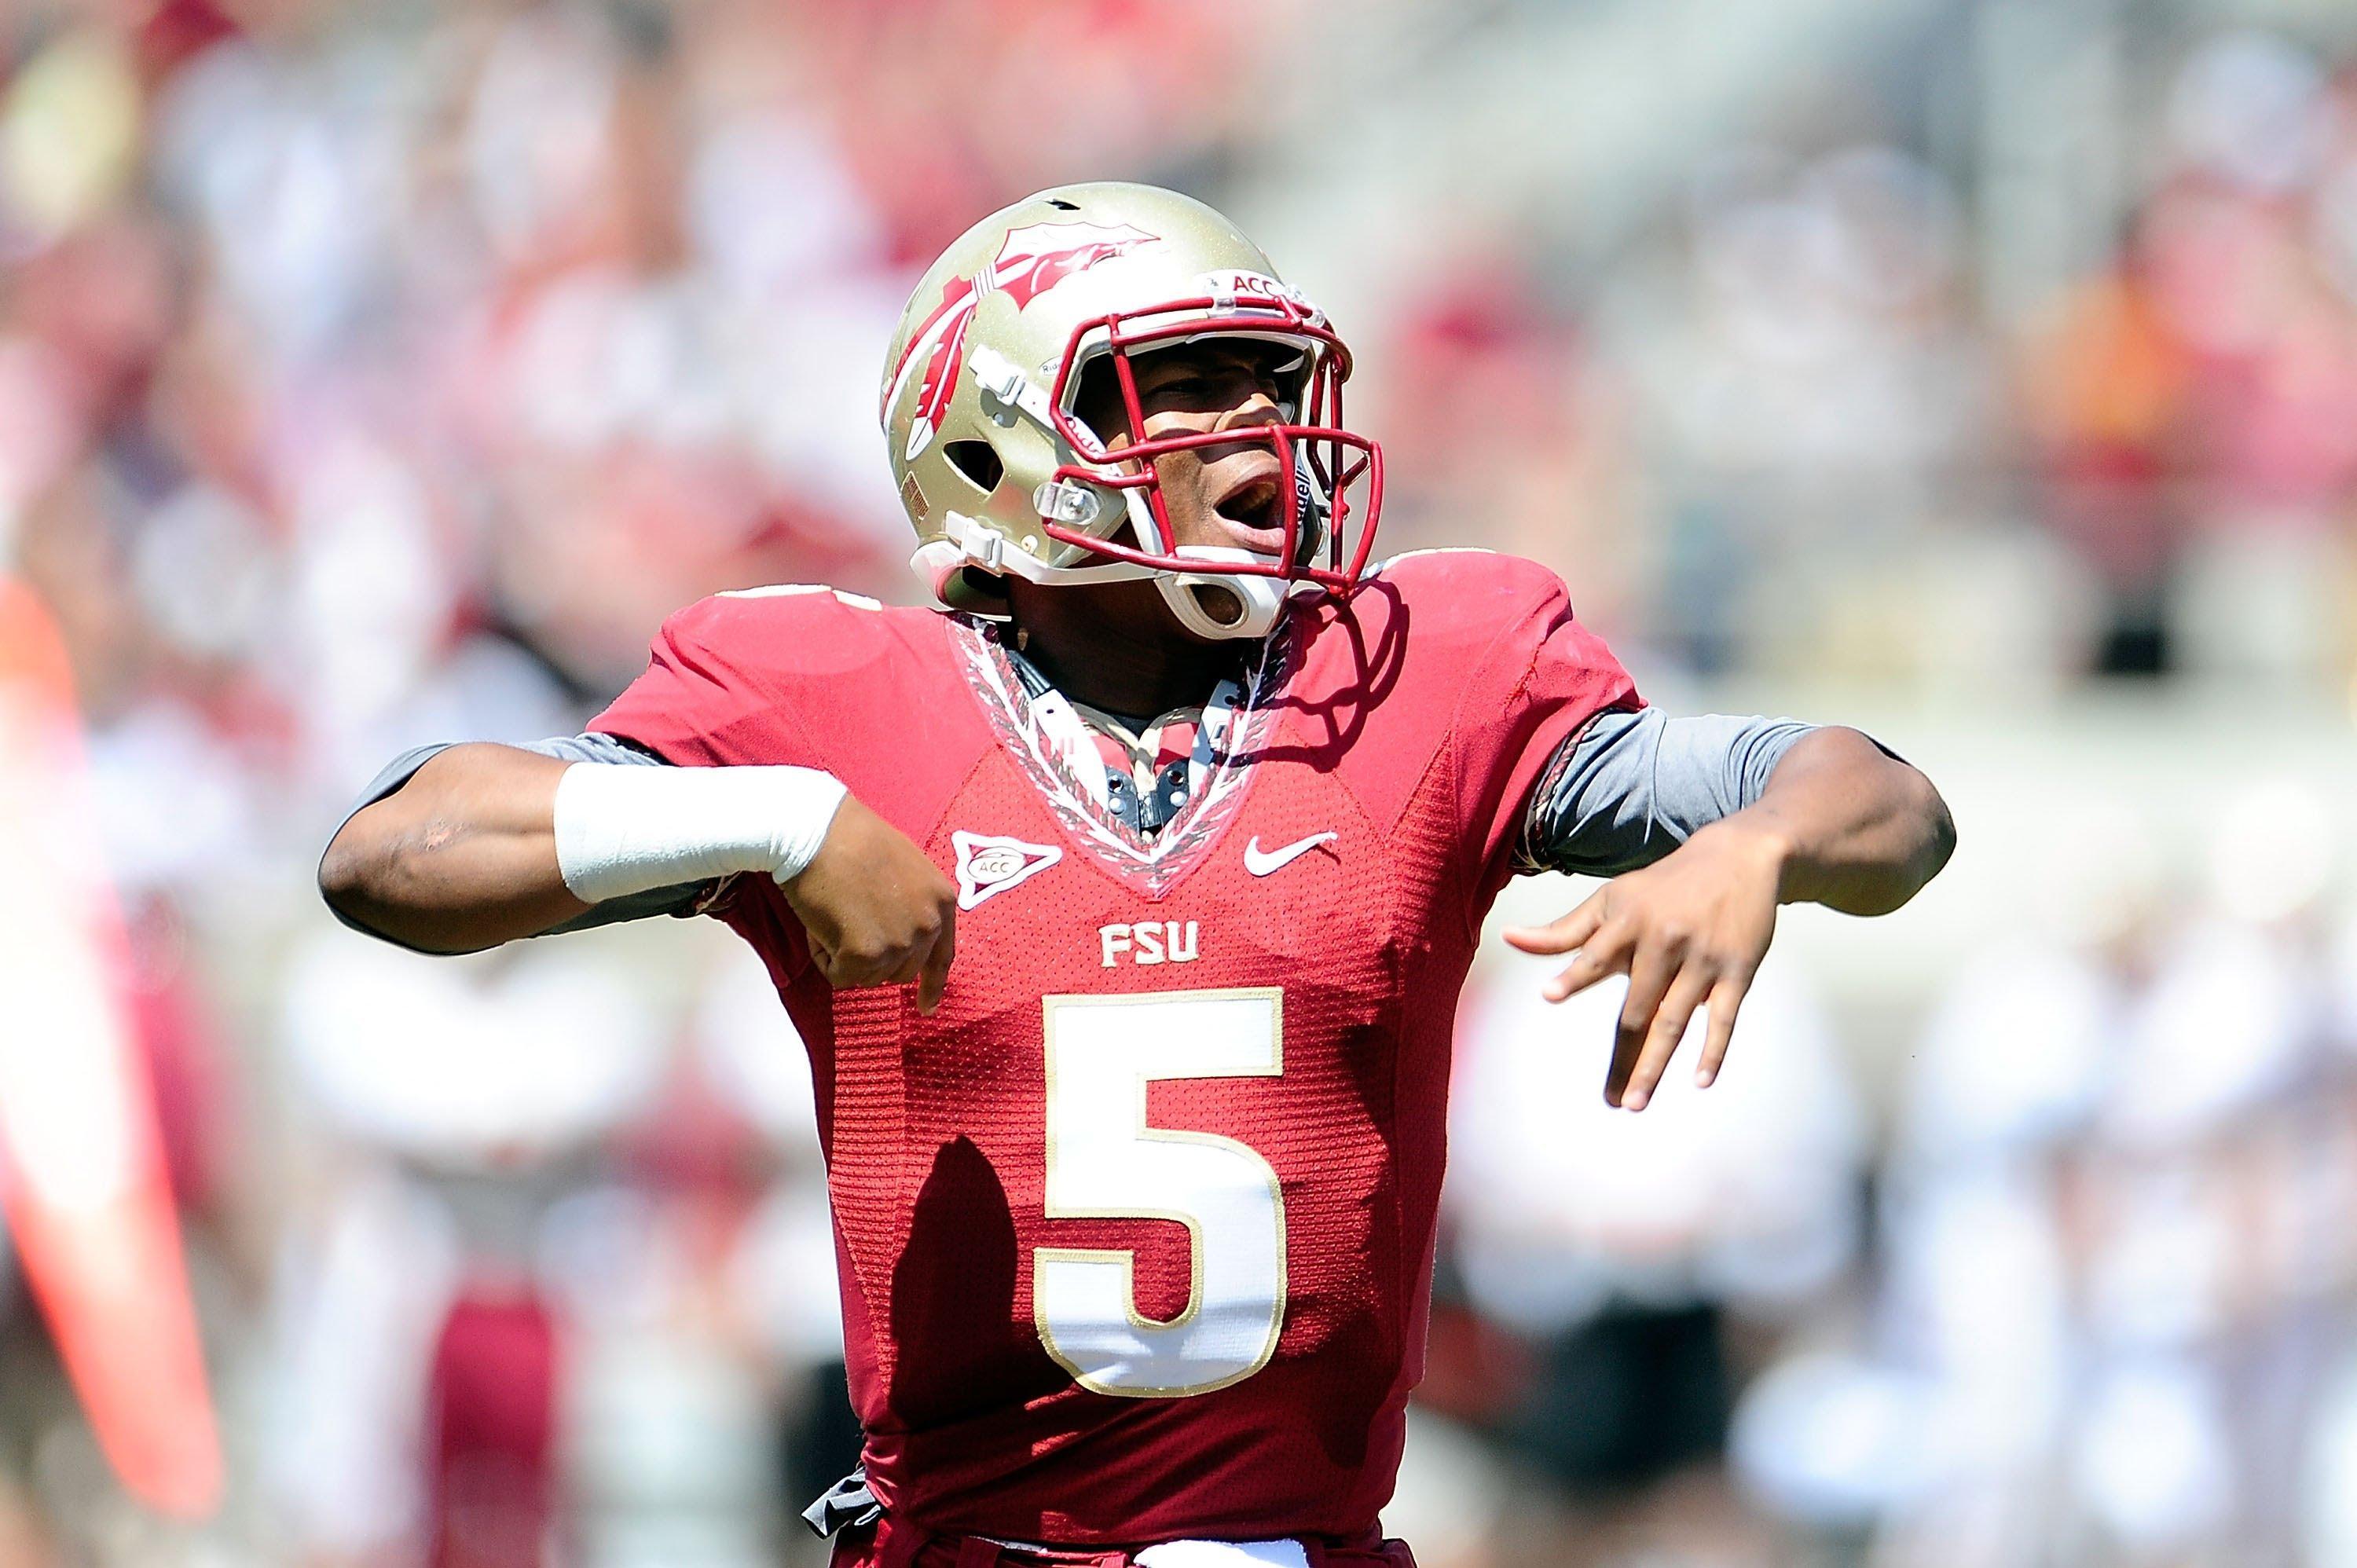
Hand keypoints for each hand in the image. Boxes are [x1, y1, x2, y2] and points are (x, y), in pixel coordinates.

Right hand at [781, 793, 957, 1010]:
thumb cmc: (851, 839)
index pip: (942, 957)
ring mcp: (899, 944)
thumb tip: (904, 941)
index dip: (932, 985)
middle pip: (900, 972)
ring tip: (833, 913)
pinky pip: (839, 977)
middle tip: (847, 921)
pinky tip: (819, 924)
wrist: (816, 831)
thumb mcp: (905, 868)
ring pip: (867, 977)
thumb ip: (913, 905)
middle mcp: (927, 927)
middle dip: (872, 958)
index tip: (925, 1007)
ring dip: (844, 956)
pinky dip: (824, 958)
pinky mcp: (865, 955)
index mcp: (941, 902)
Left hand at [1502, 818, 1784, 1109]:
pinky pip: (1724, 1018)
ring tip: (1634, 1102)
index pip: (1596, 954)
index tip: (1551, 993)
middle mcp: (1664, 941)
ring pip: (1675, 1021)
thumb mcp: (1611, 900)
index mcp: (1629, 921)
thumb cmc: (1661, 887)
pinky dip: (1713, 1050)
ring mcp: (1702, 958)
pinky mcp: (1737, 970)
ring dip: (1654, 1065)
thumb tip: (1509, 938)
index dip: (1574, 974)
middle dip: (1623, 1058)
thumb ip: (1563, 931)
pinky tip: (1700, 1081)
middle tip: (1608, 1101)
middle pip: (1637, 1010)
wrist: (1737, 858)